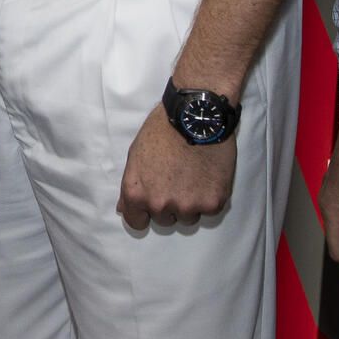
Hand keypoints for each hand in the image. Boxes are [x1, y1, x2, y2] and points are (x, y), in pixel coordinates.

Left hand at [116, 101, 236, 231]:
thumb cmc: (162, 130)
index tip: (153, 202)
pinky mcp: (213, 203)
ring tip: (194, 176)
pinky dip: (210, 197)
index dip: (144, 213)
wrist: (196, 116)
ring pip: (188, 217)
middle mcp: (160, 205)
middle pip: (165, 220)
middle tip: (177, 180)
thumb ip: (131, 185)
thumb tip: (124, 208)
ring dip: (191, 203)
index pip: (136, 223)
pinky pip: (210, 210)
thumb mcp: (135, 155)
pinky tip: (208, 175)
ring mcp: (188, 206)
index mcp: (137, 194)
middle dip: (170, 205)